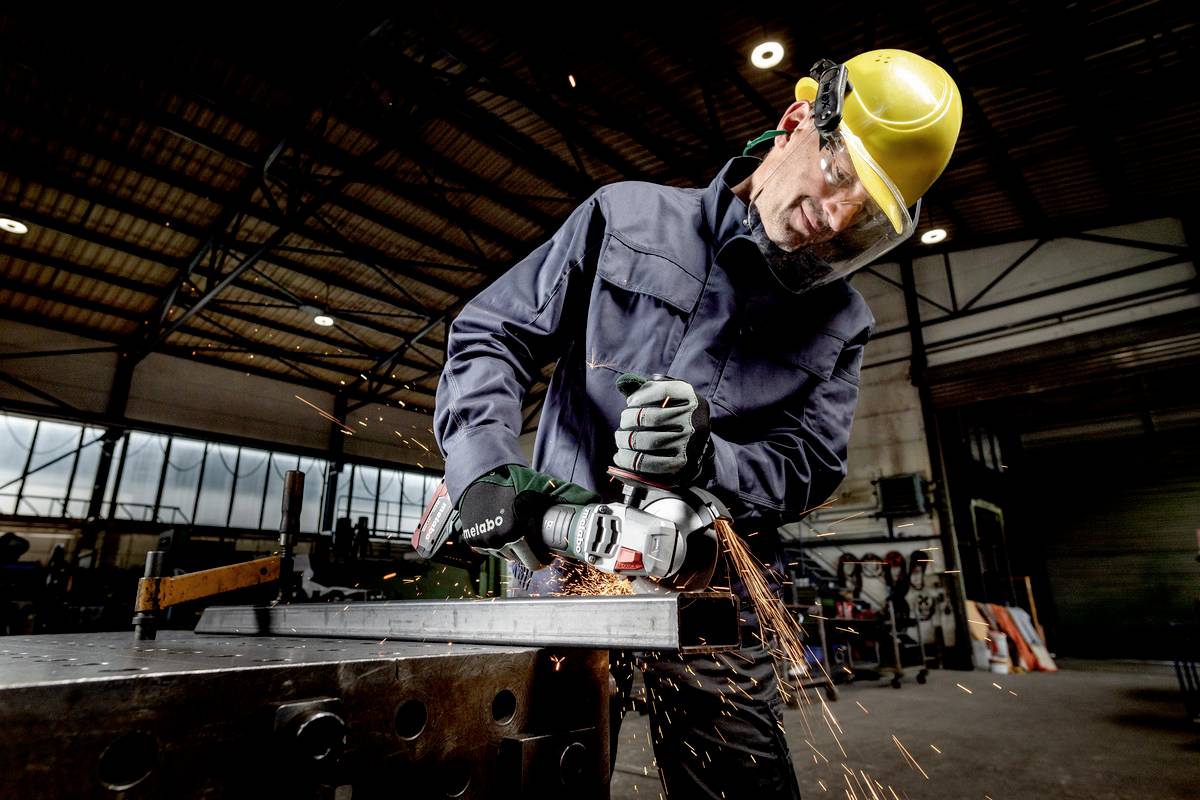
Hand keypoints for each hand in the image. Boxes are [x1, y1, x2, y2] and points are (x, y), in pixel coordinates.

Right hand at [457, 465, 594, 568]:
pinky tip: (504, 533)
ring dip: (514, 551)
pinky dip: (497, 546)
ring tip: (520, 536)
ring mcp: (486, 540)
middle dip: (530, 555)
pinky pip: (490, 552)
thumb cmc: (515, 482)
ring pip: (506, 557)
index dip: (545, 558)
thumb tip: (594, 500)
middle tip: (536, 547)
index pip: (536, 560)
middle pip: (521, 561)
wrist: (482, 476)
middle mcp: (502, 537)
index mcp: (520, 528)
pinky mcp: (474, 539)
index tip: (548, 553)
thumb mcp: (543, 486)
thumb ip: (569, 494)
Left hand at [613, 373, 712, 484]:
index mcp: (690, 398)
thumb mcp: (670, 396)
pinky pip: (651, 464)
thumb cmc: (675, 416)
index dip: (642, 395)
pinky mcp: (681, 464)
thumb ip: (649, 388)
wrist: (697, 445)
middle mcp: (692, 419)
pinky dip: (630, 461)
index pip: (664, 391)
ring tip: (620, 439)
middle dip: (629, 419)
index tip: (630, 401)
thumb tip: (622, 383)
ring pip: (650, 441)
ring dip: (627, 440)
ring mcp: (688, 443)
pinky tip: (620, 458)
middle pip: (653, 417)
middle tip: (622, 423)